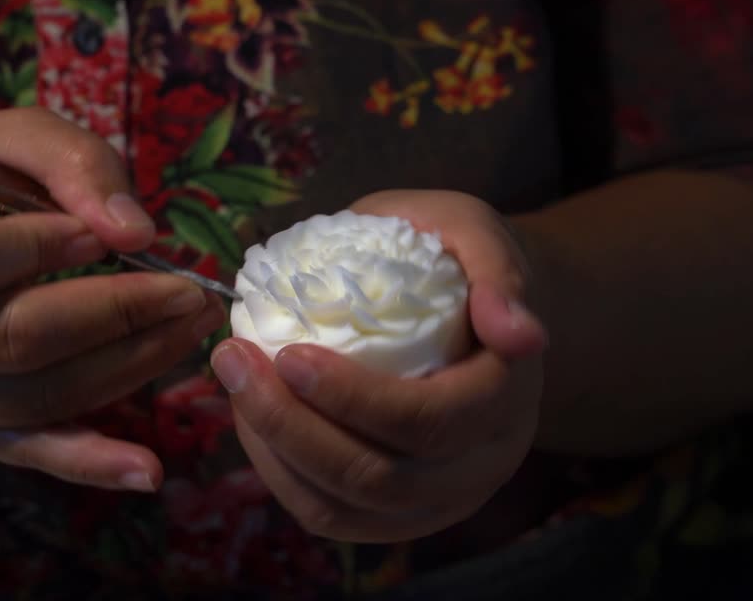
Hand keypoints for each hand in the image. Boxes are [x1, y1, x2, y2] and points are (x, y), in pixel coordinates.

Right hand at [0, 107, 224, 490]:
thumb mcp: (4, 140)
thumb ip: (68, 163)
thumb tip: (136, 234)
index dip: (50, 247)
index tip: (115, 236)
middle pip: (13, 339)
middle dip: (120, 315)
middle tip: (192, 293)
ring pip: (35, 397)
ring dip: (129, 367)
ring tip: (191, 330)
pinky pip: (26, 451)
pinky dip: (89, 464)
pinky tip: (147, 469)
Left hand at [211, 190, 546, 541]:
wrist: (474, 306)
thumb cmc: (459, 259)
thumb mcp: (477, 234)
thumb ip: (498, 271)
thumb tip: (519, 334)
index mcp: (508, 399)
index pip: (431, 423)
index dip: (354, 399)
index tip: (288, 353)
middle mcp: (484, 464)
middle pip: (382, 479)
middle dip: (291, 427)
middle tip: (233, 361)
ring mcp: (443, 498)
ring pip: (350, 507)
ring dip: (276, 453)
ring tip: (234, 386)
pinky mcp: (402, 513)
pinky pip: (334, 517)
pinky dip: (281, 477)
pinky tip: (253, 422)